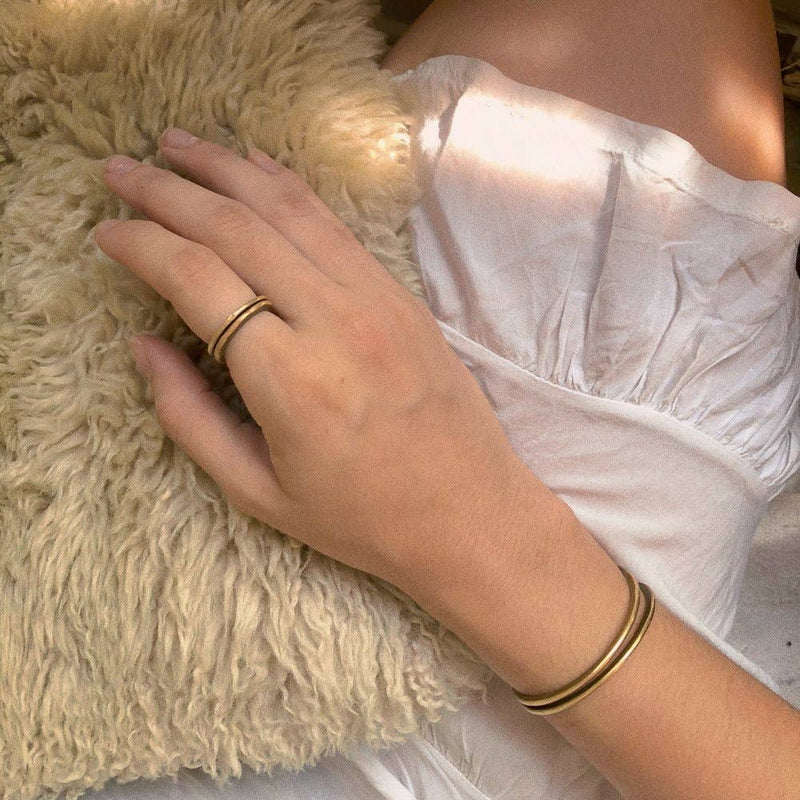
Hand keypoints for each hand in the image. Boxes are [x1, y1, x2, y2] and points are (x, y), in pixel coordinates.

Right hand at [93, 128, 543, 587]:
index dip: (141, 244)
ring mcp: (376, 301)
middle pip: (235, 229)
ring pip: (288, 211)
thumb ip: (189, 418)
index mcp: (289, 380)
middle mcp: (333, 323)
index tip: (107, 231)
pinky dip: (289, 189)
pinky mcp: (402, 296)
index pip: (196, 279)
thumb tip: (143, 346)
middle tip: (121, 170)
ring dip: (226, 169)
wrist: (470, 514)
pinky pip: (335, 226)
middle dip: (168, 191)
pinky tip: (256, 167)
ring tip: (176, 144)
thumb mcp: (258, 492)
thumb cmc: (363, 519)